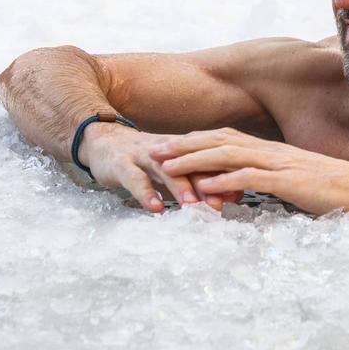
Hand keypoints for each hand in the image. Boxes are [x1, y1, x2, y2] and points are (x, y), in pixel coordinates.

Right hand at [80, 121, 242, 213]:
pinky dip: (146, 193)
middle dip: (209, 182)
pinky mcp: (122, 164)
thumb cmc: (144, 161)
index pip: (208, 161)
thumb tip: (230, 195)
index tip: (243, 191)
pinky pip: (135, 179)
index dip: (225, 174)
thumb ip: (197, 181)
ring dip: (181, 186)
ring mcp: (144, 156)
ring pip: (166, 169)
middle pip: (192, 164)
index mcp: (182, 150)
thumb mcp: (172, 170)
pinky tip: (156, 208)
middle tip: (225, 201)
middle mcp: (167, 151)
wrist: (105, 141)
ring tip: (194, 204)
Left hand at [149, 128, 348, 215]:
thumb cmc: (333, 188)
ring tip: (167, 165)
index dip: (195, 140)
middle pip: (219, 140)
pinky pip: (251, 177)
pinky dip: (224, 179)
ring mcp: (279, 163)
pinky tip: (204, 185)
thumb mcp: (294, 180)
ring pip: (229, 154)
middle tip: (153, 150)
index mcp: (271, 150)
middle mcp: (271, 151)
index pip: (226, 138)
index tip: (168, 145)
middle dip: (184, 145)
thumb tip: (242, 186)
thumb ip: (269, 179)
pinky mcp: (289, 180)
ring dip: (195, 159)